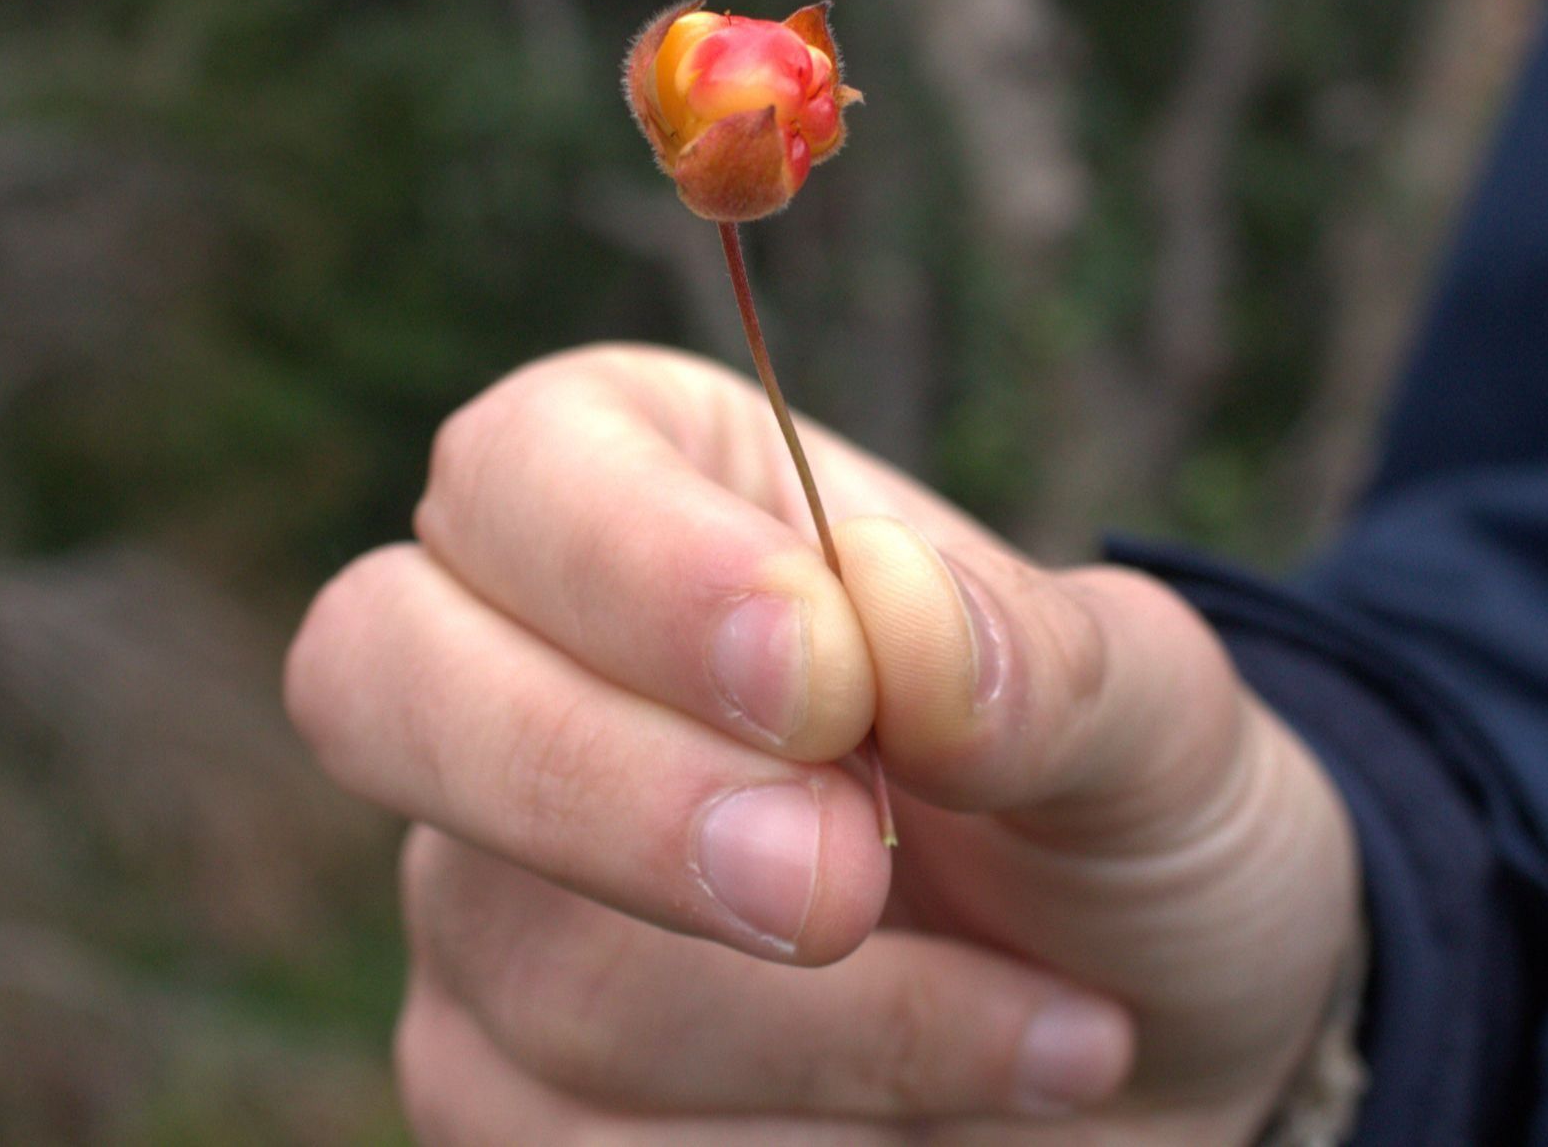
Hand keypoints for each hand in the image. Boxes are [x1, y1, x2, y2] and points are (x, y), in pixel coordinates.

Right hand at [285, 344, 1361, 1142]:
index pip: (525, 466)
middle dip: (621, 801)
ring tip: (1054, 1030)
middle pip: (382, 681)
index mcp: (662, 496)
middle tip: (844, 887)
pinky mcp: (502, 1094)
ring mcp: (485, 901)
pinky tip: (959, 1120)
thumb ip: (1046, 664)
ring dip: (831, 1034)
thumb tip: (897, 622)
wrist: (1165, 1047)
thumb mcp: (1159, 721)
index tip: (819, 680)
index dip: (629, 566)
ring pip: (530, 969)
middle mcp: (518, 677)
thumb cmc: (1127, 828)